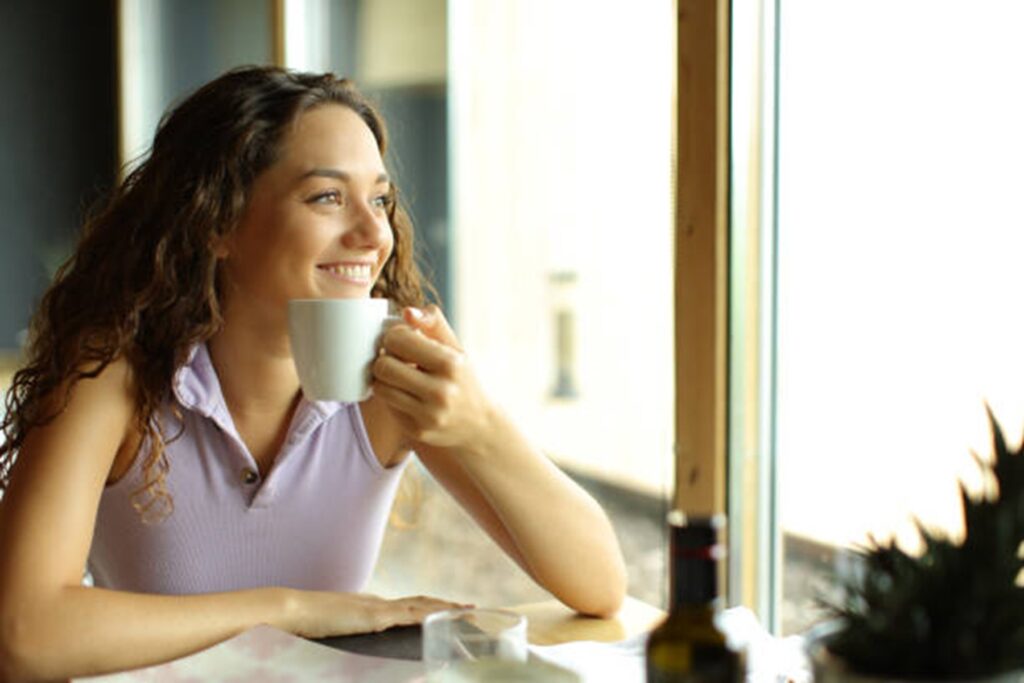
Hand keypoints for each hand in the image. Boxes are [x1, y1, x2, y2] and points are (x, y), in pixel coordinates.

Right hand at [287, 591, 466, 638]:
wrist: (292, 613)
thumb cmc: (307, 628)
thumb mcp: (336, 636)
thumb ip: (352, 640)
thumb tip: (358, 649)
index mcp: (370, 608)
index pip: (408, 606)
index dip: (430, 607)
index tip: (448, 610)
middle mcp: (378, 603)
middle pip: (421, 602)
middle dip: (446, 605)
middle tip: (470, 609)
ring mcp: (377, 607)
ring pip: (422, 604)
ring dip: (446, 607)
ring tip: (468, 611)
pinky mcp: (375, 615)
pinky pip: (410, 613)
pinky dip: (431, 613)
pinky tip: (445, 615)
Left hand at [370, 305, 494, 450]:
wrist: (479, 424)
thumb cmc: (461, 378)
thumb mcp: (455, 348)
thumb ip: (433, 323)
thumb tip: (407, 312)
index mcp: (450, 364)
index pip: (398, 340)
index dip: (393, 337)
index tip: (400, 341)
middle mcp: (441, 392)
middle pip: (383, 366)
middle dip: (385, 358)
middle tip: (395, 359)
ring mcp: (428, 415)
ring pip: (380, 388)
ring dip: (384, 379)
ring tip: (399, 376)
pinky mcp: (417, 431)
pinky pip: (387, 406)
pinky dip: (391, 397)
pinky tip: (406, 394)